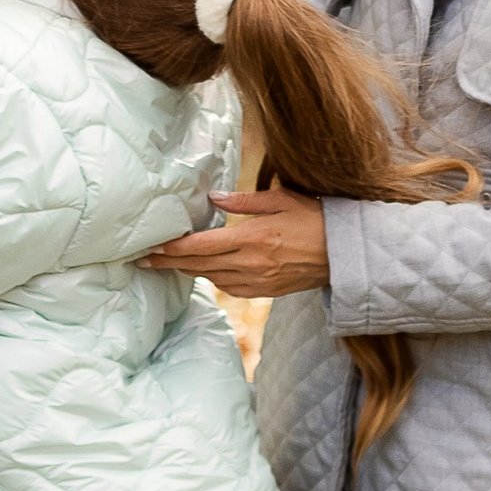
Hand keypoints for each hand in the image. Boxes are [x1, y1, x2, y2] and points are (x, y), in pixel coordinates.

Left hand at [144, 184, 331, 296]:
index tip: (150, 249)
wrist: (344, 254)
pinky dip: (213, 279)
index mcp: (251, 238)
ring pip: (211, 278)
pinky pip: (230, 288)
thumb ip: (242, 200)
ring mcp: (257, 282)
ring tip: (171, 262)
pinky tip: (206, 270)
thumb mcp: (280, 200)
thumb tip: (211, 197)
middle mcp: (250, 264)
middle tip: (145, 260)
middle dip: (169, 263)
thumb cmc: (315, 219)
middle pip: (199, 266)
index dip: (171, 250)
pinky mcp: (265, 292)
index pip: (200, 247)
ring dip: (190, 271)